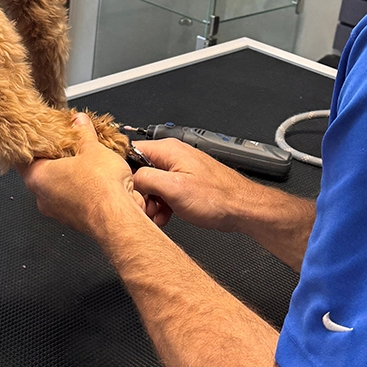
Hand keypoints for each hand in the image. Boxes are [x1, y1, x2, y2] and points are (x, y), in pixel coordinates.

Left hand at [20, 113, 144, 239]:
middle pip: (41, 174)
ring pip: (58, 190)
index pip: (21, 159)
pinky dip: (80, 192)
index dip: (30, 147)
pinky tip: (94, 182)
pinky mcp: (74, 222)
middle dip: (54, 161)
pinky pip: (73, 202)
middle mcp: (42, 198)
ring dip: (68, 178)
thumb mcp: (92, 148)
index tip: (36, 140)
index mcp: (37, 177)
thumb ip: (83, 132)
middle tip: (65, 147)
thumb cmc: (99, 187)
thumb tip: (80, 122)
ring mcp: (58, 213)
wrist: (117, 218)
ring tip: (84, 164)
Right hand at [131, 138, 255, 230]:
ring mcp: (180, 169)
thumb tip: (130, 179)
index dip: (124, 172)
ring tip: (158, 215)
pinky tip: (166, 216)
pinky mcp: (185, 183)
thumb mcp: (175, 188)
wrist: (242, 209)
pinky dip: (162, 204)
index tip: (127, 190)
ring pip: (151, 184)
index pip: (131, 152)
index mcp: (168, 150)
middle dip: (140, 192)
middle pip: (140, 171)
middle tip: (146, 208)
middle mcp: (173, 156)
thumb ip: (147, 179)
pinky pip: (163, 191)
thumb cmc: (218, 198)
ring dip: (151, 202)